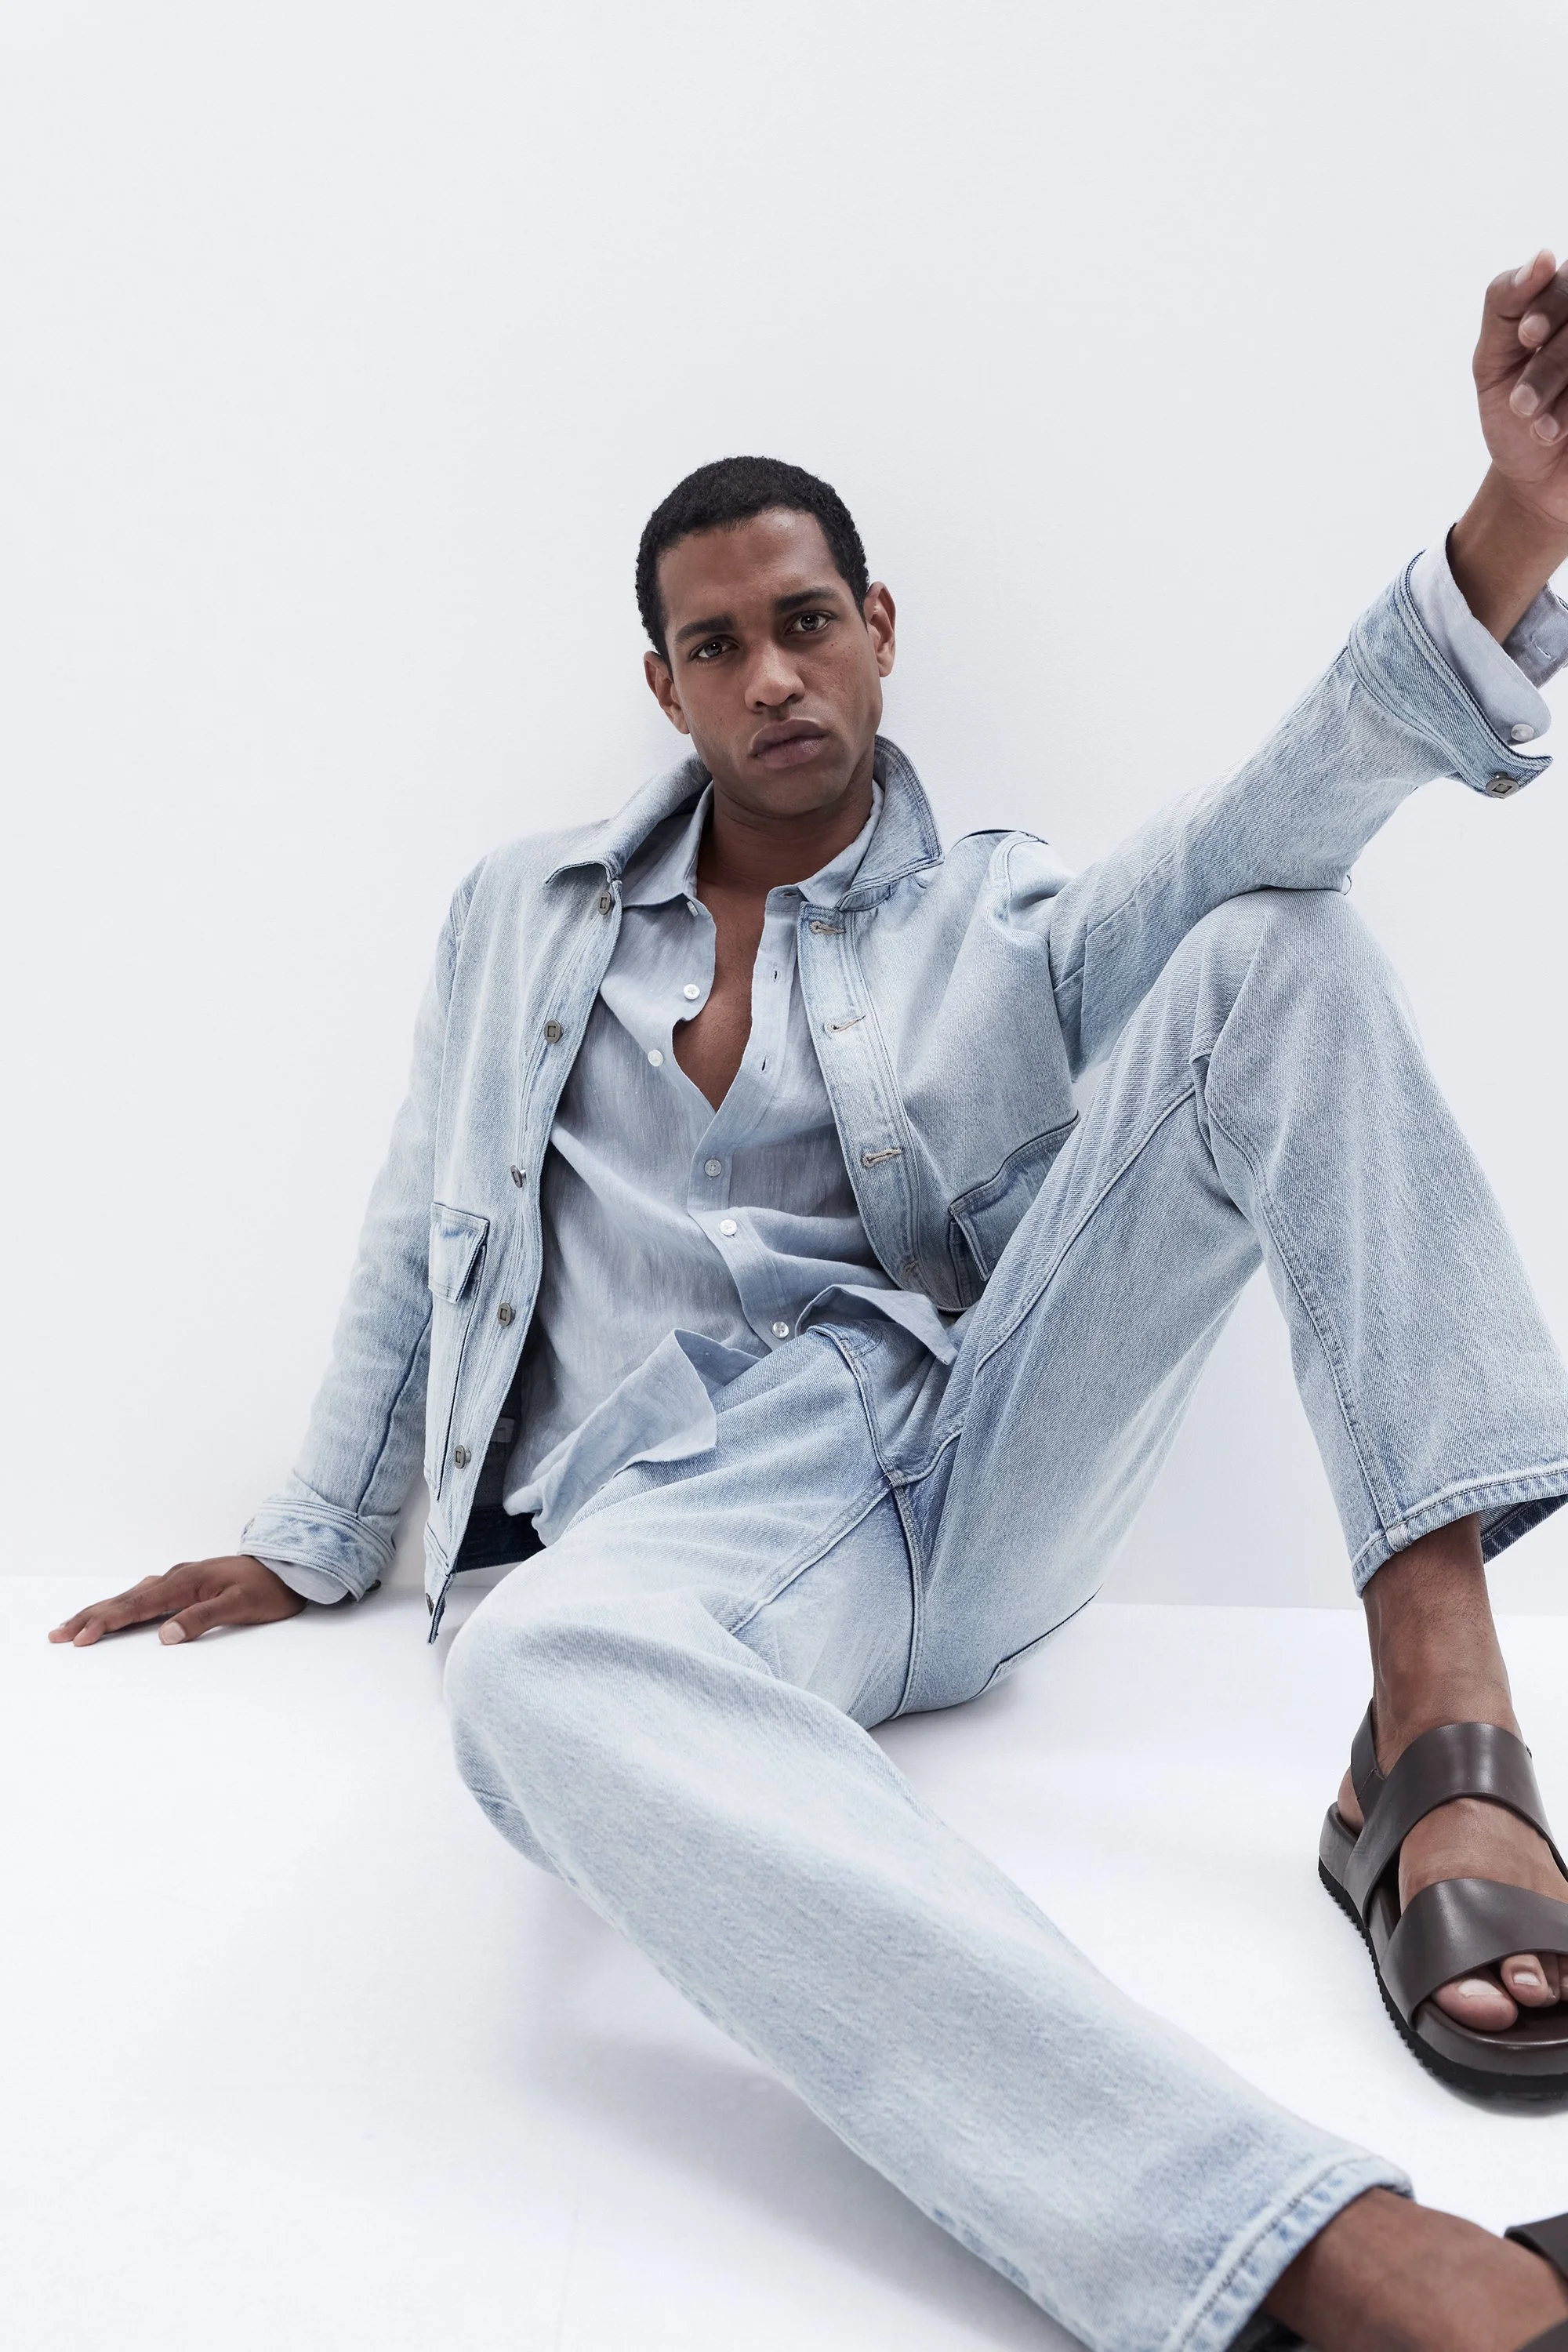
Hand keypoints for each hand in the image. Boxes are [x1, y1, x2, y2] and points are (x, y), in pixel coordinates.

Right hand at [48, 1554, 304, 1645]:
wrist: (291, 1566)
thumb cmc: (269, 1589)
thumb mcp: (241, 1607)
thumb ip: (203, 1619)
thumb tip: (166, 1635)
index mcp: (186, 1582)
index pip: (138, 1605)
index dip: (107, 1622)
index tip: (82, 1637)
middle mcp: (177, 1577)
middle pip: (125, 1599)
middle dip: (90, 1617)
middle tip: (59, 1634)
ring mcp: (181, 1579)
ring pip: (132, 1596)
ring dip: (102, 1611)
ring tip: (75, 1625)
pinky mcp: (187, 1584)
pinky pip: (145, 1595)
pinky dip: (123, 1605)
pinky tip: (115, 1611)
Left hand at [1451, 250, 1567, 640]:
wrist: (1534, 483)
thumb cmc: (1513, 416)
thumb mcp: (1493, 360)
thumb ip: (1505, 303)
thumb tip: (1544, 255)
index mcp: (1564, 304)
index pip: (1565, 283)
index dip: (1549, 305)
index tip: (1527, 339)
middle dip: (1551, 364)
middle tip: (1521, 406)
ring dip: (1560, 386)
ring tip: (1539, 430)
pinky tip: (1556, 435)